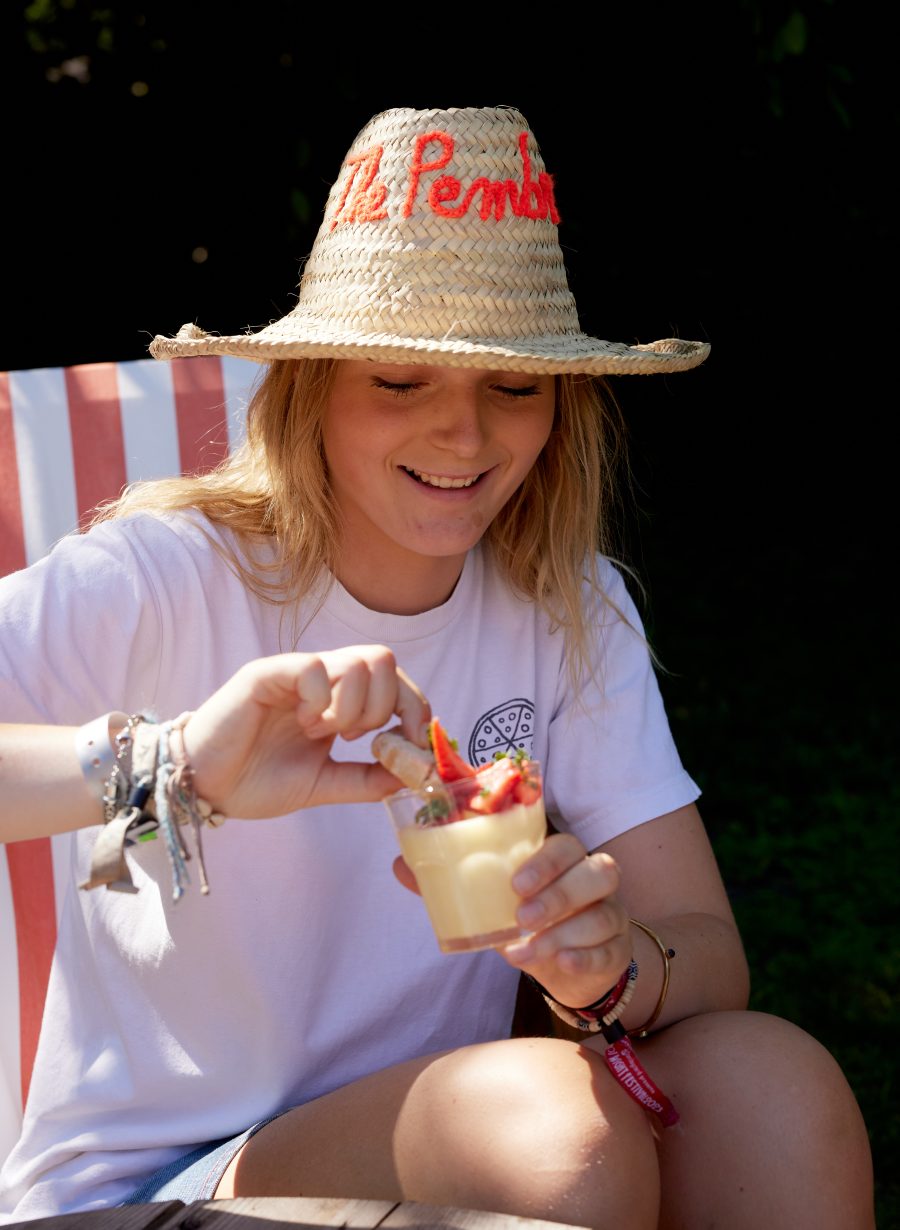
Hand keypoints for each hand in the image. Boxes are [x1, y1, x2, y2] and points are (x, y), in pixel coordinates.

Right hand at [181, 646, 430, 818]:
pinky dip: (321, 702)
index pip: (395, 681)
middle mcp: (322, 679)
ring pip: (357, 664)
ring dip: (352, 707)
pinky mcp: (267, 674)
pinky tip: (303, 724)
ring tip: (322, 733)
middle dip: (386, 706)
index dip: (414, 708)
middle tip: (356, 738)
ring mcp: (296, 673)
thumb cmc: (255, 780)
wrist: (203, 787)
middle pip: (384, 660)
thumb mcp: (324, 784)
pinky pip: (315, 668)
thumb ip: (366, 778)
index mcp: (338, 700)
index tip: (410, 744)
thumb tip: (414, 776)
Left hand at [500, 834, 631, 1008]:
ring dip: (562, 934)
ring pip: (603, 916)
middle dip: (559, 895)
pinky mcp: (619, 951)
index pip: (567, 847)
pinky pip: (610, 951)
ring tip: (528, 951)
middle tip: (523, 918)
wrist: (566, 971)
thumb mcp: (511, 911)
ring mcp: (614, 916)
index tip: (516, 886)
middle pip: (598, 873)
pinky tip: (562, 962)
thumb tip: (445, 894)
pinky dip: (585, 957)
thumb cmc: (534, 928)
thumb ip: (489, 901)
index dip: (546, 863)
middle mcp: (598, 883)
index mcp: (569, 862)